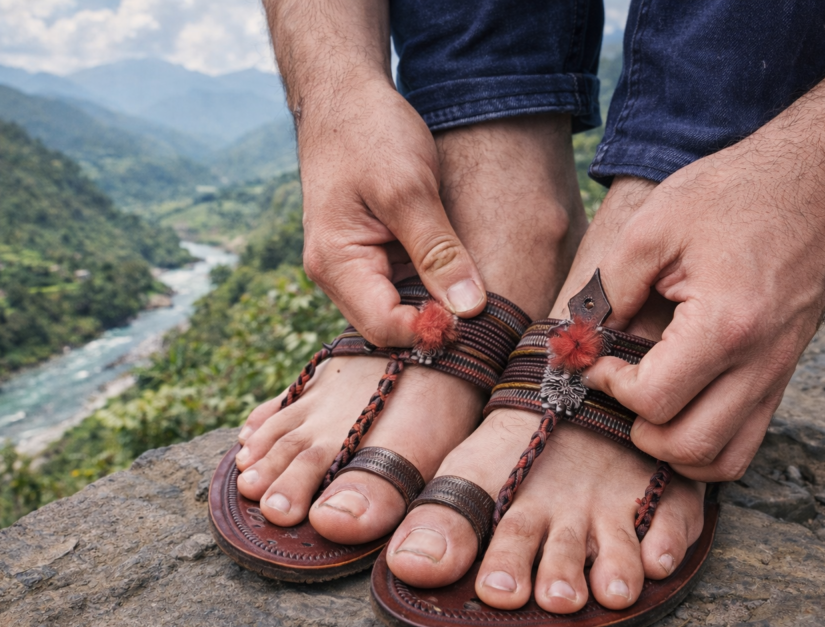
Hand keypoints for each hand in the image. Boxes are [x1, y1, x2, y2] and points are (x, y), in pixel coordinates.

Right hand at [296, 75, 485, 346]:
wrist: (344, 96)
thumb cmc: (369, 134)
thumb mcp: (409, 190)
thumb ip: (438, 253)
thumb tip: (468, 309)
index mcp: (337, 263)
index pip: (384, 327)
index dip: (429, 331)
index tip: (476, 320)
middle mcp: (338, 274)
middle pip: (389, 327)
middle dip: (434, 324)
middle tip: (488, 313)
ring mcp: (353, 265)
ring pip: (398, 309)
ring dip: (435, 306)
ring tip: (479, 295)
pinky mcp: (371, 253)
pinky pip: (402, 285)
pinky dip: (431, 285)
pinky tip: (461, 274)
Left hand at [579, 10, 824, 481]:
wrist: (818, 182)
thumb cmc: (736, 194)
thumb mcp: (653, 225)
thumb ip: (609, 288)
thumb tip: (582, 337)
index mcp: (725, 325)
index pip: (653, 400)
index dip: (608, 386)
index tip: (596, 359)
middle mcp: (760, 362)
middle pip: (687, 447)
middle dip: (636, 429)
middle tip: (617, 388)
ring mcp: (777, 374)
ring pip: (723, 460)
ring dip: (672, 449)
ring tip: (646, 406)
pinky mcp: (782, 374)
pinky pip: (745, 440)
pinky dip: (706, 444)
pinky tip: (678, 409)